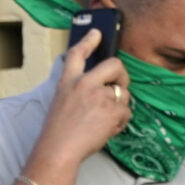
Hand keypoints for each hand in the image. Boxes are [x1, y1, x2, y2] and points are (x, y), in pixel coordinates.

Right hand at [35, 29, 129, 170]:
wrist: (58, 151)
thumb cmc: (57, 133)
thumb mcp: (60, 104)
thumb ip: (78, 91)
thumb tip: (102, 88)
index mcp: (68, 83)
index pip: (77, 55)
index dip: (88, 42)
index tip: (96, 33)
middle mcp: (85, 84)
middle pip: (114, 65)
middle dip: (122, 75)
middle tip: (119, 87)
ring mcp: (100, 95)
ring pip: (123, 93)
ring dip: (119, 107)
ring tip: (104, 121)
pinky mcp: (113, 109)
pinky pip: (126, 112)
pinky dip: (120, 122)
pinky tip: (107, 129)